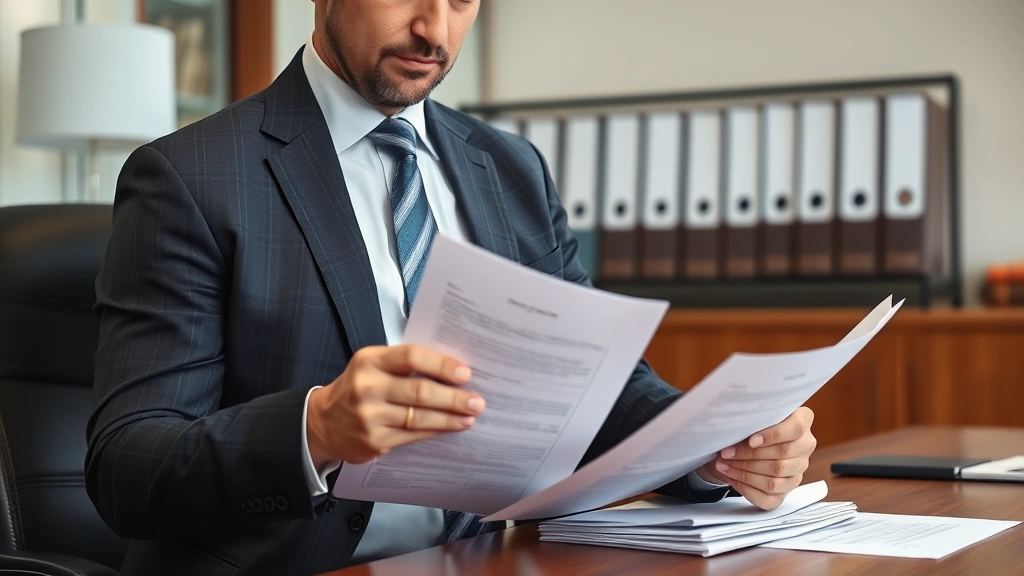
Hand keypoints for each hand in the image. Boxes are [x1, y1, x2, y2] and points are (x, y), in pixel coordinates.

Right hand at [306, 345, 485, 465]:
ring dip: (450, 417)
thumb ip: (404, 364)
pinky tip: (450, 427)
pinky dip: (435, 430)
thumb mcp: (373, 365)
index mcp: (370, 361)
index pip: (411, 357)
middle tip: (476, 401)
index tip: (464, 373)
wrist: (323, 422)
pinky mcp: (374, 441)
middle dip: (453, 397)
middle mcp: (367, 387)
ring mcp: (369, 417)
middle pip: (420, 391)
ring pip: (420, 417)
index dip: (441, 365)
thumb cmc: (358, 387)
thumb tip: (451, 369)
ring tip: (470, 416)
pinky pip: (413, 435)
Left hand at [696, 406, 815, 509]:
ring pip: (775, 479)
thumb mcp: (752, 416)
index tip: (750, 440)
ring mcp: (798, 470)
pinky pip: (769, 498)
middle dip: (748, 455)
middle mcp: (805, 445)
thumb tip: (735, 432)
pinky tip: (732, 478)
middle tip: (725, 453)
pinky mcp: (787, 489)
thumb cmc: (750, 424)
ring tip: (723, 465)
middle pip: (782, 455)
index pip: (795, 428)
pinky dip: (747, 490)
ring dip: (744, 473)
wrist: (746, 440)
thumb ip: (751, 421)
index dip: (772, 436)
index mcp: (802, 420)